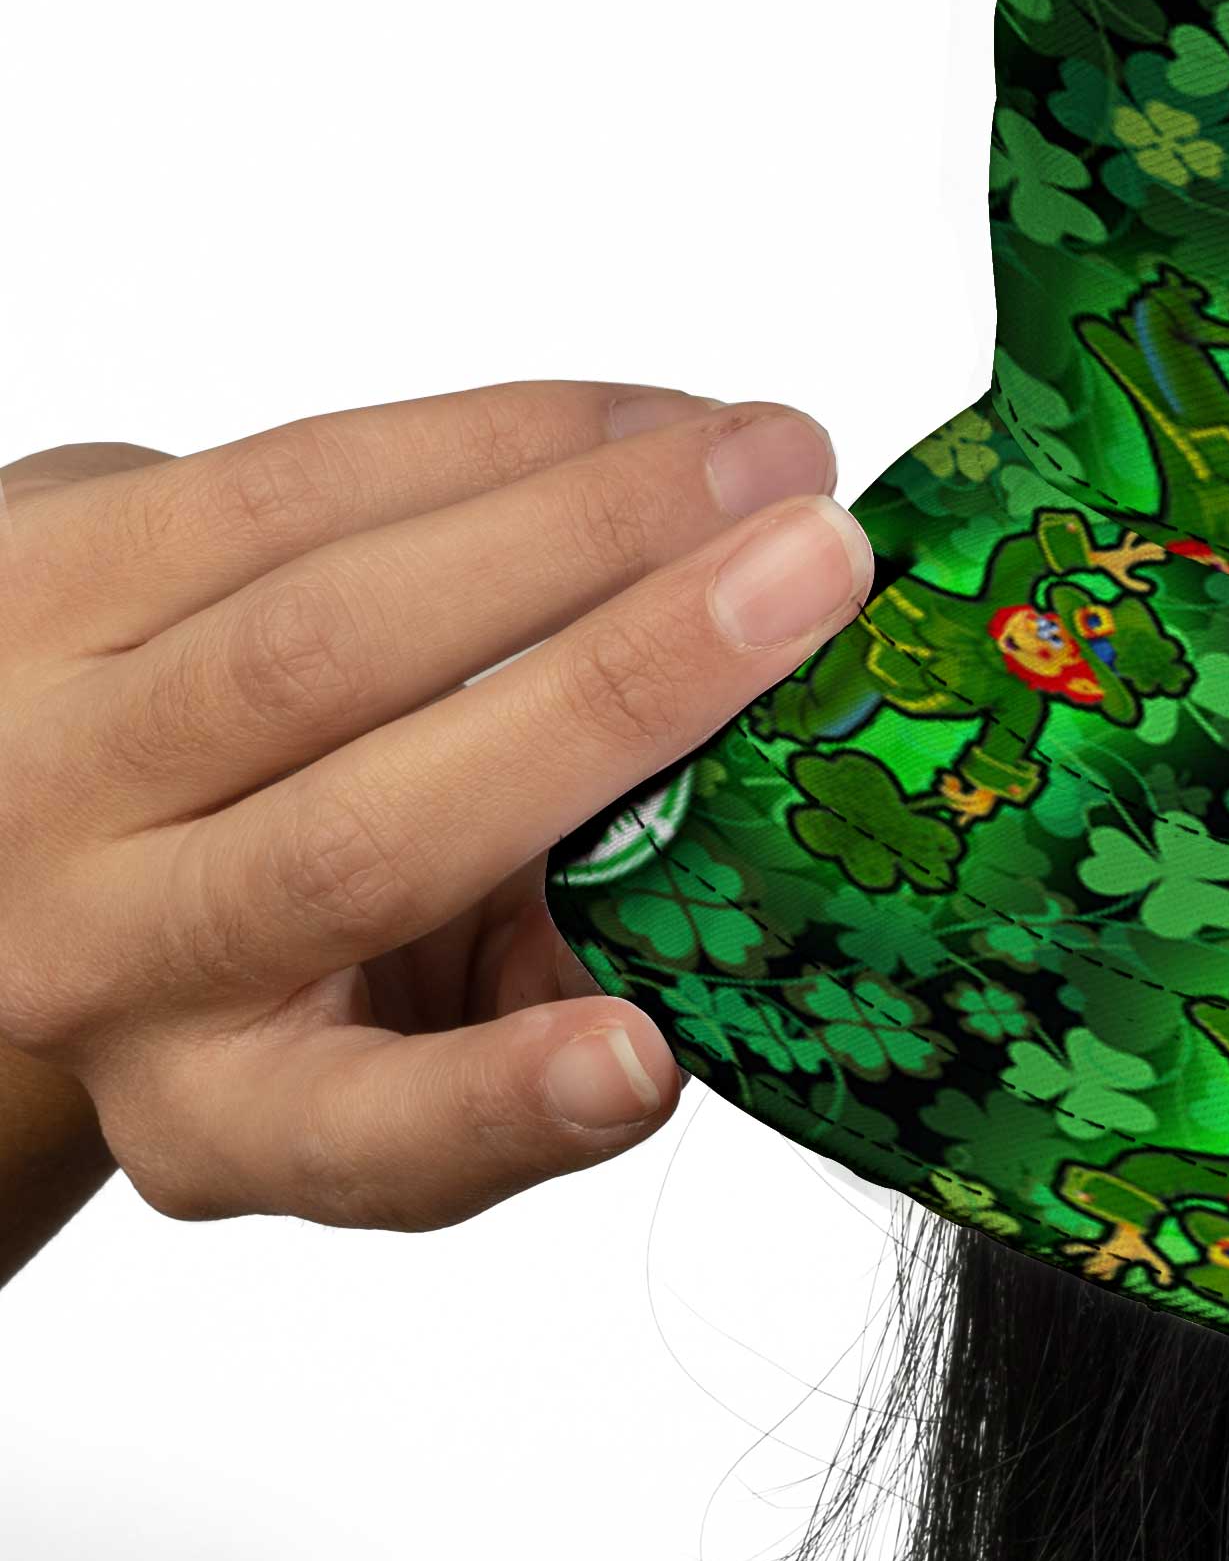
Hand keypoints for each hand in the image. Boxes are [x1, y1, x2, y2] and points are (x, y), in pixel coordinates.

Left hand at [0, 385, 873, 1236]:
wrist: (43, 766)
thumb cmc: (303, 895)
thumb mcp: (419, 992)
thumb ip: (565, 960)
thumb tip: (749, 841)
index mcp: (227, 1103)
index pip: (356, 1137)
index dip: (505, 1105)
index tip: (641, 1062)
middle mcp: (100, 955)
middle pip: (364, 837)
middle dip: (622, 689)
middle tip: (819, 575)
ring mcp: (44, 763)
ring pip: (326, 624)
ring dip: (587, 519)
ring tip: (775, 459)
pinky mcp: (31, 577)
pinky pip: (293, 484)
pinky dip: (504, 439)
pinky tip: (653, 423)